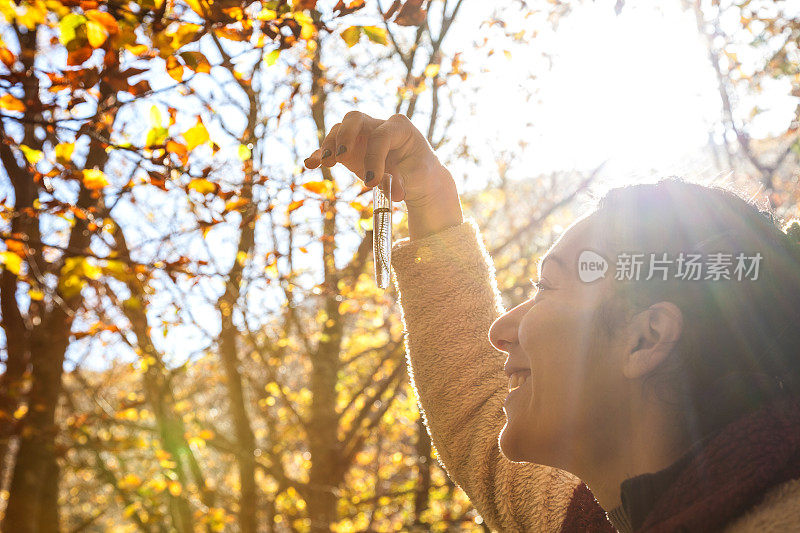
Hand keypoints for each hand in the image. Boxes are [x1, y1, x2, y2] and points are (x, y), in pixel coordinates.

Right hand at [303, 111, 451, 208]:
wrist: (415, 174)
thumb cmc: (417, 169)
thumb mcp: (415, 175)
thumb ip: (402, 180)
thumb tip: (395, 193)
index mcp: (398, 127)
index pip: (382, 135)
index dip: (375, 157)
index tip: (371, 182)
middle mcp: (376, 126)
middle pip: (354, 119)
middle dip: (345, 135)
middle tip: (341, 156)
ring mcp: (359, 136)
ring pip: (338, 131)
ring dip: (329, 145)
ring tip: (327, 163)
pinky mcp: (348, 150)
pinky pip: (330, 149)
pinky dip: (319, 155)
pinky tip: (310, 164)